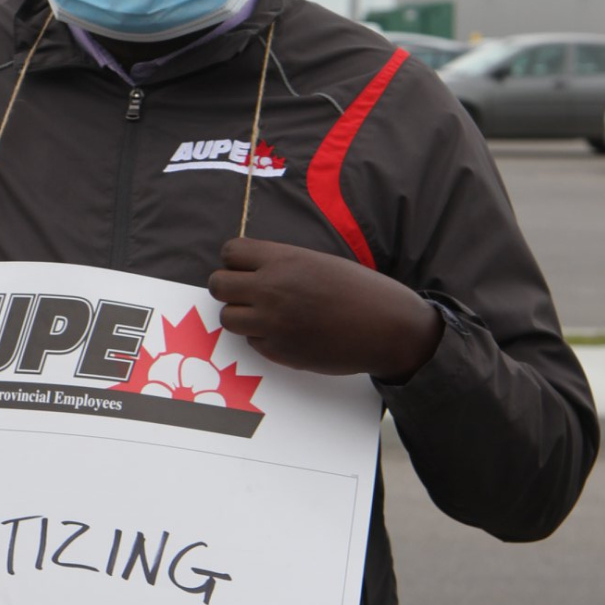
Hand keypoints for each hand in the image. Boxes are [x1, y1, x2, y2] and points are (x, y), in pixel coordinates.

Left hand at [209, 237, 443, 380]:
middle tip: (246, 294)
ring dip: (240, 315)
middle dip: (228, 288)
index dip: (234, 261)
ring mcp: (273, 323)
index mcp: (284, 260)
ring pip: (227, 318)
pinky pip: (252, 342)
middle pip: (218, 285)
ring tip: (263, 315)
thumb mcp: (318, 262)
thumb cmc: (359, 291)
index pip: (230, 252)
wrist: (386, 327)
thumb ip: (281, 264)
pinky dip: (262, 338)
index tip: (246, 269)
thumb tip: (250, 271)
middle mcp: (272, 290)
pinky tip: (286, 333)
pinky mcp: (279, 351)